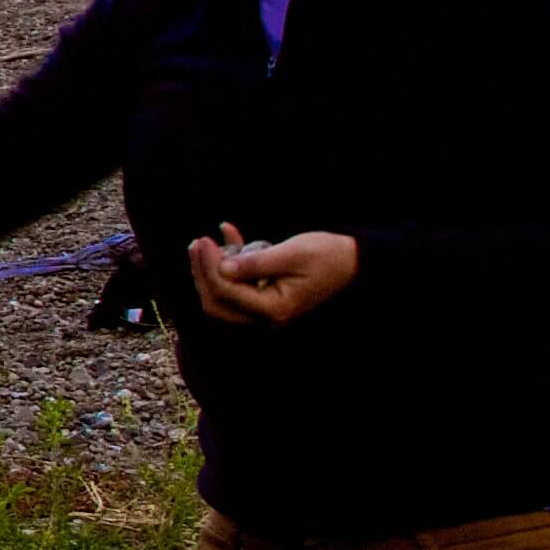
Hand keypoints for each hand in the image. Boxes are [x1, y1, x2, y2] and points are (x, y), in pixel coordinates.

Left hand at [187, 223, 357, 326]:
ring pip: (222, 296)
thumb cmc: (327, 255)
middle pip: (217, 302)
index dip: (208, 268)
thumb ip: (257, 262)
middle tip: (197, 243)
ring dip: (210, 269)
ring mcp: (264, 310)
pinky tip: (229, 233)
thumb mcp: (292, 253)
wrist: (352, 261)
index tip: (203, 241)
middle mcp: (266, 316)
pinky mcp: (263, 297)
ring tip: (204, 241)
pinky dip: (228, 263)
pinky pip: (236, 285)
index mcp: (274, 309)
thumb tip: (222, 267)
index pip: (226, 294)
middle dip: (203, 273)